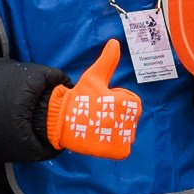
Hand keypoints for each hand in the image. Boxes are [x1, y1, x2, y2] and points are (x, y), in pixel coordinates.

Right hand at [45, 39, 142, 159]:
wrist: (60, 122)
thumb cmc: (79, 98)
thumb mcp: (94, 77)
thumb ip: (107, 61)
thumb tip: (114, 42)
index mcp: (124, 102)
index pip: (133, 102)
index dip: (117, 101)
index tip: (101, 103)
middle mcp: (126, 121)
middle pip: (131, 119)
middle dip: (117, 116)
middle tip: (98, 115)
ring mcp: (123, 138)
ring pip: (127, 134)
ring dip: (115, 131)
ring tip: (97, 127)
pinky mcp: (119, 151)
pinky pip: (124, 149)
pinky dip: (114, 146)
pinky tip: (100, 139)